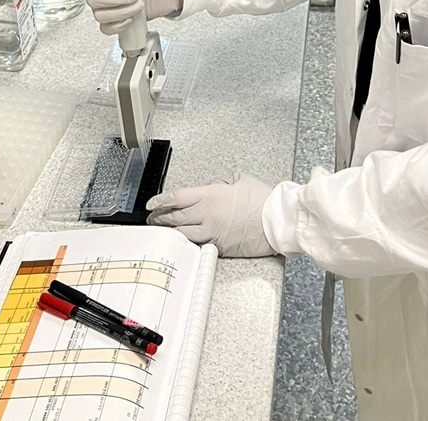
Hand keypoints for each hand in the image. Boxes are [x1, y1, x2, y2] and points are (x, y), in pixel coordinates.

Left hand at [146, 172, 275, 257]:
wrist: (276, 221)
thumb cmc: (262, 199)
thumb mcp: (240, 179)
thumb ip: (221, 182)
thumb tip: (211, 187)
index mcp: (211, 195)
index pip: (178, 198)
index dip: (161, 200)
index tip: (151, 203)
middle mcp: (208, 215)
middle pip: (175, 217)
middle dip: (159, 217)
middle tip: (151, 217)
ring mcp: (212, 233)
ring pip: (182, 234)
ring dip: (169, 232)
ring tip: (161, 230)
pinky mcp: (219, 247)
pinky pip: (198, 244)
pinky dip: (187, 242)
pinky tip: (181, 242)